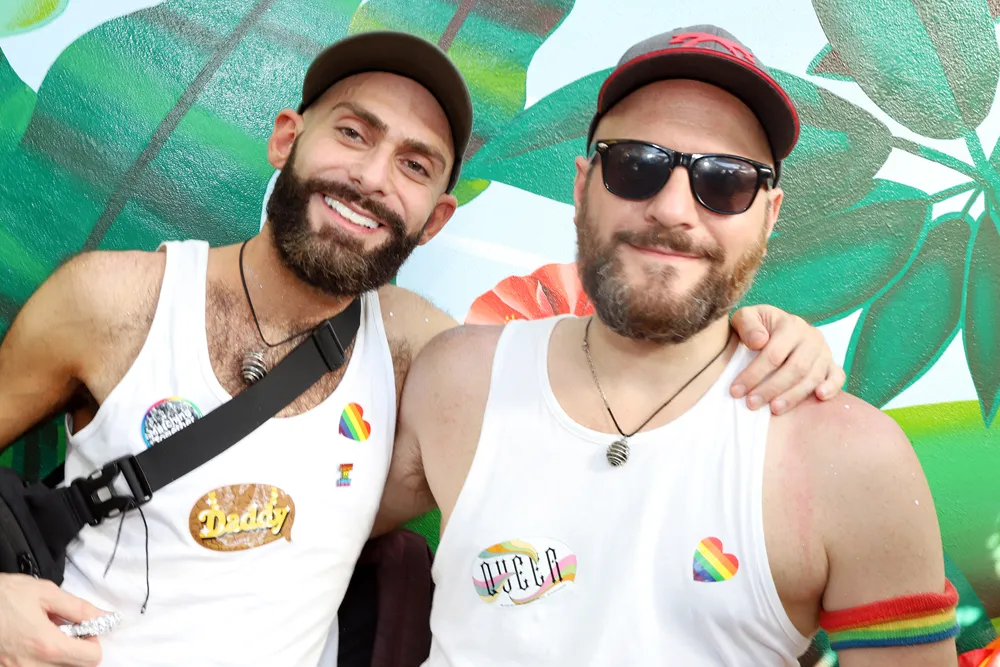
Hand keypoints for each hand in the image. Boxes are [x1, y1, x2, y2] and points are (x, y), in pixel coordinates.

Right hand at [0, 574, 103, 665]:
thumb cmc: (4, 596)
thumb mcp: (46, 593)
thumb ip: (79, 609)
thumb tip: (106, 617)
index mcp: (47, 646)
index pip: (91, 659)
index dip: (94, 641)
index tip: (84, 629)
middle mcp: (32, 666)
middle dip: (76, 650)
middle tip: (64, 630)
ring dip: (57, 656)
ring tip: (44, 635)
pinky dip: (39, 659)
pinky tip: (30, 642)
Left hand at [728, 304, 845, 414]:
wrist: (775, 326)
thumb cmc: (756, 326)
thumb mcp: (744, 318)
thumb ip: (747, 324)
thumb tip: (759, 341)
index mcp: (790, 325)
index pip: (774, 354)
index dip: (754, 374)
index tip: (736, 390)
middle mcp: (811, 337)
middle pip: (794, 368)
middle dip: (771, 389)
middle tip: (751, 403)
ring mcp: (824, 351)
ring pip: (812, 377)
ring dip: (793, 396)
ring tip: (774, 409)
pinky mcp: (832, 364)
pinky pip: (837, 376)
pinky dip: (832, 387)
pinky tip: (819, 397)